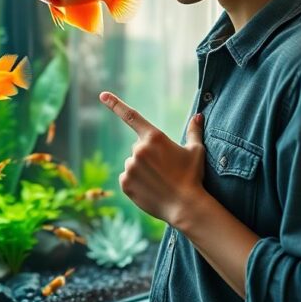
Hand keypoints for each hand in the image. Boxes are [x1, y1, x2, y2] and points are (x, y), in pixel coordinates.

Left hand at [100, 91, 208, 226]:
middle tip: (165, 169)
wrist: (186, 206)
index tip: (102, 94)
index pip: (131, 116)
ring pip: (132, 164)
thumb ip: (194, 131)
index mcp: (154, 137)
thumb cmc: (192, 176)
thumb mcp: (196, 151)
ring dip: (142, 170)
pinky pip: (127, 178)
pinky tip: (150, 189)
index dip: (115, 104)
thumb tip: (198, 116)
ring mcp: (130, 167)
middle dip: (148, 155)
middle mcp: (138, 149)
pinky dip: (136, 182)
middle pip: (138, 148)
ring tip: (159, 181)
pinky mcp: (124, 183)